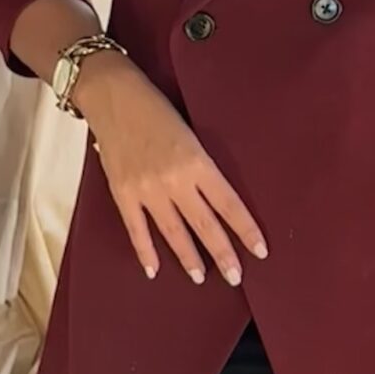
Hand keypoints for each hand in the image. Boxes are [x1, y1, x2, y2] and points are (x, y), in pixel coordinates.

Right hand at [74, 54, 266, 287]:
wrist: (113, 96)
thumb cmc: (156, 108)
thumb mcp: (191, 132)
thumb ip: (202, 166)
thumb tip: (217, 197)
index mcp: (198, 161)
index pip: (229, 204)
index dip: (246, 229)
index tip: (261, 250)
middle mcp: (175, 180)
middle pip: (205, 225)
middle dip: (222, 253)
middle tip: (235, 276)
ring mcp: (147, 189)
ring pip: (173, 232)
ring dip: (188, 257)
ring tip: (200, 277)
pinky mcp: (123, 193)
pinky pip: (137, 229)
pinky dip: (145, 251)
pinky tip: (154, 269)